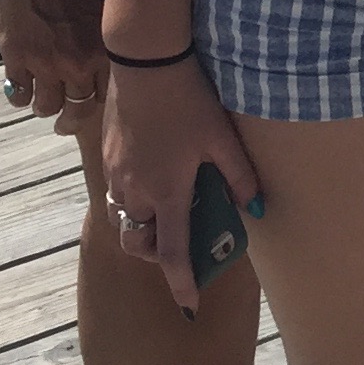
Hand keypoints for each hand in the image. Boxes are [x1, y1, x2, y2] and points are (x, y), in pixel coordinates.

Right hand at [0, 0, 108, 137]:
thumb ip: (113, 26)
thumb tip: (127, 35)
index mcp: (108, 48)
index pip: (113, 92)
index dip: (103, 101)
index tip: (98, 101)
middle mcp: (80, 64)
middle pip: (79, 109)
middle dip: (72, 120)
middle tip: (66, 123)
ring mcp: (46, 64)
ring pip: (47, 106)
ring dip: (46, 107)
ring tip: (43, 105)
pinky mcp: (17, 59)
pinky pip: (18, 94)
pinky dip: (19, 97)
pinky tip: (20, 93)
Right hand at [101, 55, 262, 314]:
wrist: (145, 60)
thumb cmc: (188, 99)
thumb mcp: (222, 138)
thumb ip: (239, 176)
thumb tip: (256, 207)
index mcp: (166, 192)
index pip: (171, 253)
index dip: (181, 281)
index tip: (189, 303)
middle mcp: (135, 190)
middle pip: (137, 241)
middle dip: (155, 251)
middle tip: (180, 238)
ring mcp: (116, 173)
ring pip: (122, 217)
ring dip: (141, 224)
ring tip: (168, 205)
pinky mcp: (107, 155)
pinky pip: (115, 191)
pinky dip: (132, 197)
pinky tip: (154, 172)